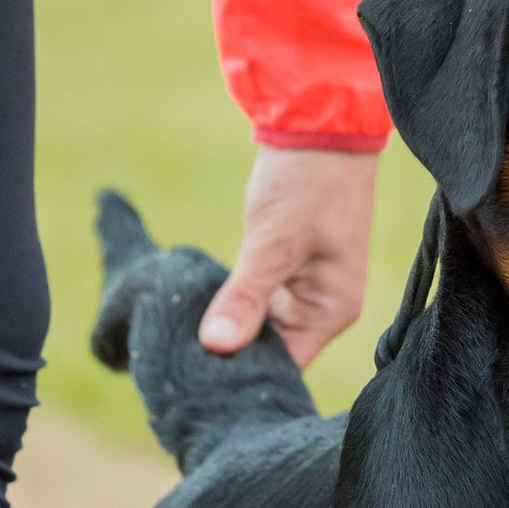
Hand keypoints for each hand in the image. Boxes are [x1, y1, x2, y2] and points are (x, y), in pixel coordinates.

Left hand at [200, 145, 378, 367]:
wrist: (318, 126)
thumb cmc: (308, 183)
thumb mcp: (272, 243)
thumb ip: (245, 297)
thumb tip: (217, 346)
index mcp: (331, 311)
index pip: (284, 368)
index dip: (242, 376)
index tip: (196, 381)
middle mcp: (320, 308)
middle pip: (270, 352)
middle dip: (230, 354)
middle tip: (178, 363)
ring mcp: (302, 289)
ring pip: (257, 328)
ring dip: (226, 328)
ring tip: (181, 341)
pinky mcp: (284, 269)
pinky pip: (253, 302)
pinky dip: (228, 304)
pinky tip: (196, 306)